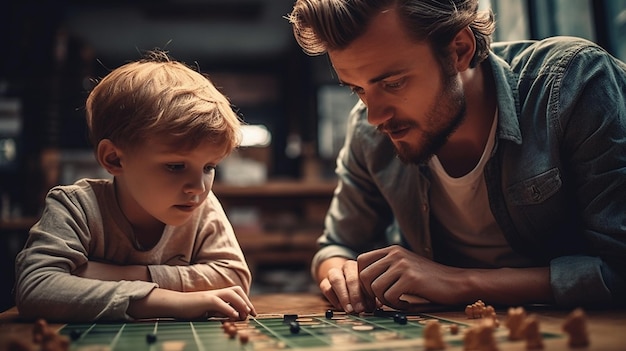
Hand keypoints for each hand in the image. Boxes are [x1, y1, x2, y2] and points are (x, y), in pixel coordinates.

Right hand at [128, 285, 256, 320]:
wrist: (175, 305)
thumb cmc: (191, 309)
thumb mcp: (209, 311)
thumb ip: (220, 312)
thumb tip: (234, 317)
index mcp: (218, 295)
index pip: (237, 293)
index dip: (246, 301)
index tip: (252, 313)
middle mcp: (216, 292)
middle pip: (237, 290)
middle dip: (247, 301)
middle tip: (252, 314)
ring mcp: (211, 295)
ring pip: (231, 294)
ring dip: (241, 303)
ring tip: (245, 314)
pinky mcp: (205, 300)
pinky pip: (219, 302)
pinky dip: (228, 308)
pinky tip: (234, 315)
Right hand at [318, 258, 378, 313]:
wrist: (342, 277)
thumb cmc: (360, 286)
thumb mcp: (368, 288)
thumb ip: (374, 295)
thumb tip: (380, 304)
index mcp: (361, 266)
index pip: (365, 276)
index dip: (368, 292)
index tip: (371, 306)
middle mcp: (347, 267)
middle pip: (351, 278)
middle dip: (356, 295)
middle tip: (360, 309)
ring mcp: (334, 273)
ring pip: (336, 280)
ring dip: (344, 297)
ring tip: (350, 310)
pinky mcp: (324, 281)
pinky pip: (326, 288)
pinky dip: (333, 299)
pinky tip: (340, 308)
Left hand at [357, 245, 463, 308]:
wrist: (455, 282)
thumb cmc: (428, 279)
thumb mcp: (404, 266)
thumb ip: (385, 269)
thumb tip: (360, 284)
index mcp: (391, 250)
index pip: (361, 261)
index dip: (361, 279)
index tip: (370, 293)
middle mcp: (395, 254)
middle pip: (364, 276)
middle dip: (369, 294)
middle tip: (380, 303)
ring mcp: (403, 265)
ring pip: (375, 288)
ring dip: (384, 301)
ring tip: (398, 302)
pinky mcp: (411, 278)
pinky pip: (389, 296)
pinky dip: (396, 305)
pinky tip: (406, 305)